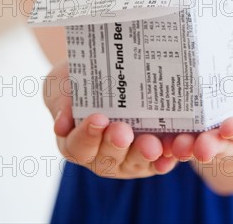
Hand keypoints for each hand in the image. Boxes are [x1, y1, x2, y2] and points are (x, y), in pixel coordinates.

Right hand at [43, 59, 178, 178]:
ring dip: (144, 153)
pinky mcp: (153, 153)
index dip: (86, 135)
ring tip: (152, 144)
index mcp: (76, 141)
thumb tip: (60, 124)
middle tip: (122, 132)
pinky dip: (166, 158)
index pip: (77, 146)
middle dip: (116, 145)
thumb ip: (62, 99)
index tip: (97, 118)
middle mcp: (101, 155)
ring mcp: (128, 157)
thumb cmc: (80, 80)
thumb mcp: (64, 82)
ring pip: (135, 161)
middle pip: (108, 158)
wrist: (109, 71)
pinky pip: (160, 159)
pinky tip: (171, 153)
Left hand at [166, 26, 232, 164]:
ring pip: (203, 147)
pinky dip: (167, 144)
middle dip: (214, 148)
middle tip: (199, 145)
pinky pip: (180, 137)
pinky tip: (154, 142)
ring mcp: (213, 130)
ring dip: (188, 150)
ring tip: (174, 146)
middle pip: (230, 147)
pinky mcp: (189, 124)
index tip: (230, 127)